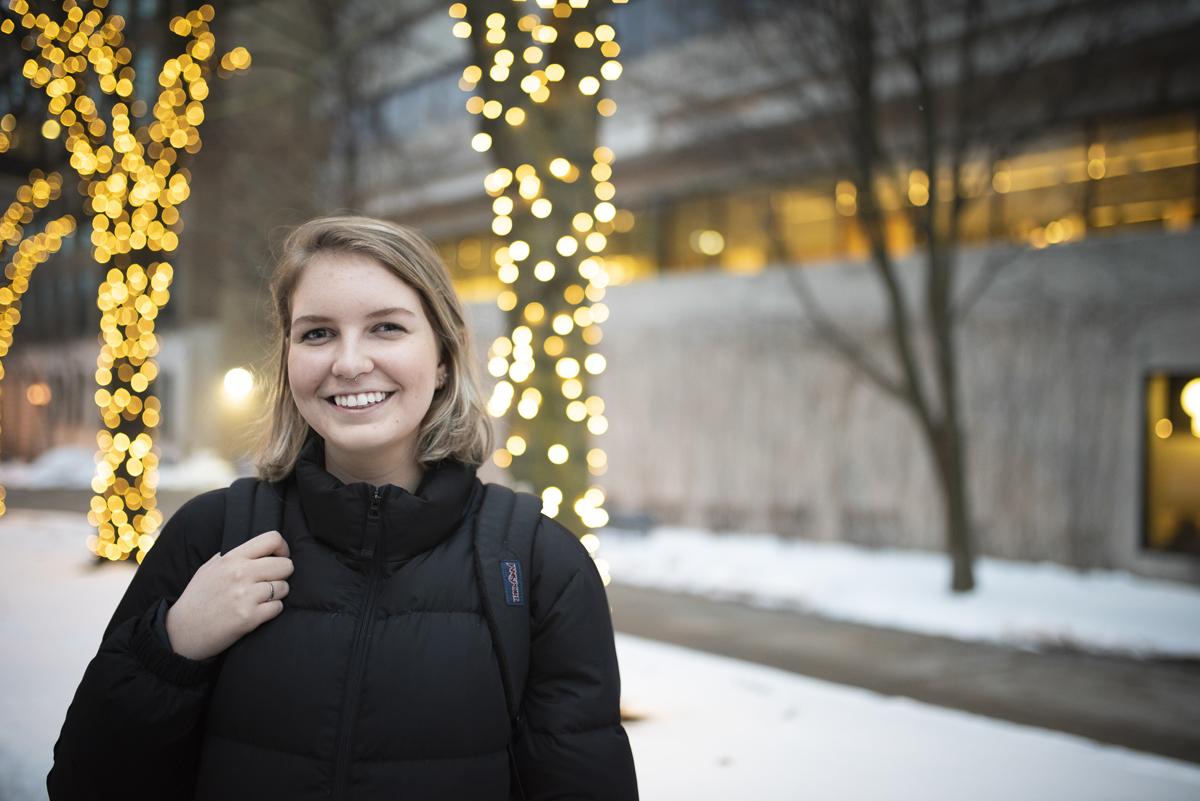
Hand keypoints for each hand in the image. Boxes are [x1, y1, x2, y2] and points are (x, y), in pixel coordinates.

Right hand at [165, 530, 293, 659]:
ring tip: (261, 599)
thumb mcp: (209, 568)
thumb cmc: (196, 599)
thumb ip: (231, 556)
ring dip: (277, 594)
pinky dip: (272, 610)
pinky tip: (259, 612)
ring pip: (284, 587)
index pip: (272, 539)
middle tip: (270, 583)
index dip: (282, 549)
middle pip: (286, 565)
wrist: (181, 632)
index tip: (279, 558)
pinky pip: (278, 607)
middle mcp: (240, 573)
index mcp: (231, 558)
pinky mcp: (249, 617)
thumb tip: (255, 549)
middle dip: (282, 575)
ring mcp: (245, 596)